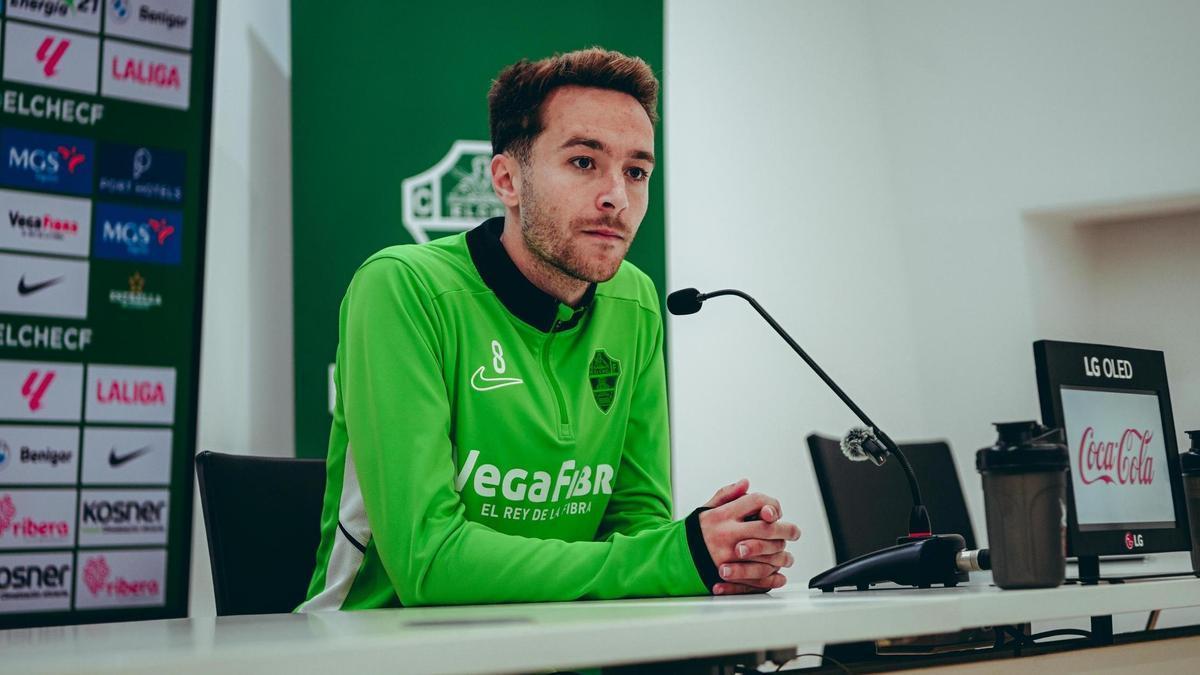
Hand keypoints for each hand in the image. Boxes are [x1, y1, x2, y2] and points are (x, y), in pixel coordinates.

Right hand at [700, 480, 799, 594]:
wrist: (676, 558)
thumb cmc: (696, 532)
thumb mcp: (707, 508)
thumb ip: (727, 495)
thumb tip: (746, 483)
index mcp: (724, 514)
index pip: (756, 501)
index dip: (772, 505)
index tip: (776, 512)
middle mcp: (727, 532)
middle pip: (767, 527)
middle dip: (786, 529)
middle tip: (794, 532)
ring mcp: (729, 554)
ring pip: (766, 552)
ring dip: (781, 552)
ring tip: (787, 553)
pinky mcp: (730, 572)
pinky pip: (757, 573)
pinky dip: (771, 574)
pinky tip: (777, 570)